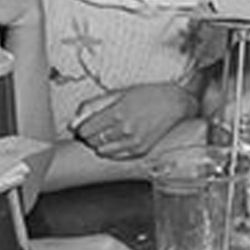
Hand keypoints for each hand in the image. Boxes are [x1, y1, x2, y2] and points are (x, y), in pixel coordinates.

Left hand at [72, 83, 197, 158]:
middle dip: (91, 135)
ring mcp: (133, 142)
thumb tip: (73, 122)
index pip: (84, 130)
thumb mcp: (119, 93)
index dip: (83, 127)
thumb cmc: (148, 95)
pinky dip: (113, 150)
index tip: (88, 123)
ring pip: (102, 151)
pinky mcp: (141, 150)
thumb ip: (93, 106)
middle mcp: (124, 129)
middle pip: (91, 141)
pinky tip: (119, 140)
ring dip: (101, 143)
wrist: (175, 103)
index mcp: (116, 113)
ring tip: (109, 133)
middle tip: (99, 127)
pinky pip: (116, 156)